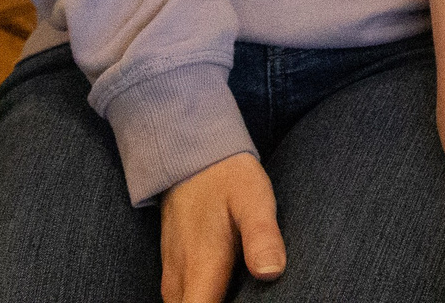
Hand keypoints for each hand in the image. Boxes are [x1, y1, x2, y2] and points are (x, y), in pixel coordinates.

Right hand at [160, 152, 285, 302]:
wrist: (192, 156)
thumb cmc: (228, 178)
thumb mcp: (253, 200)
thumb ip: (261, 236)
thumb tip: (271, 272)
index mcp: (200, 267)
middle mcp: (181, 277)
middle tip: (245, 296)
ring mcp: (173, 274)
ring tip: (236, 295)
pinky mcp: (173, 268)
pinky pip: (181, 299)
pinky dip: (200, 300)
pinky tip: (222, 293)